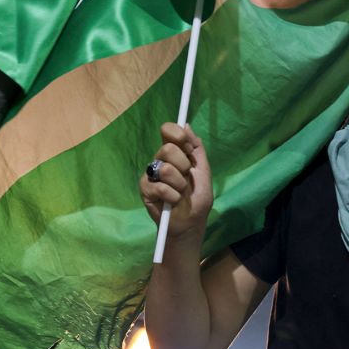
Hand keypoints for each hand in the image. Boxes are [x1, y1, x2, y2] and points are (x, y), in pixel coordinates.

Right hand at [139, 123, 211, 240]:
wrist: (190, 223)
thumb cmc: (197, 198)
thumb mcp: (203, 171)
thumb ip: (197, 149)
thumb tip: (186, 125)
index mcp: (175, 153)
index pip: (168, 130)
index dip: (177, 134)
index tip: (188, 146)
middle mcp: (161, 160)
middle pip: (167, 148)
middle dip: (183, 165)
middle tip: (187, 176)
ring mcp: (151, 174)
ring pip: (164, 168)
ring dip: (179, 184)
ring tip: (181, 193)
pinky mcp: (145, 190)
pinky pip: (159, 187)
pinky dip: (172, 196)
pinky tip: (173, 202)